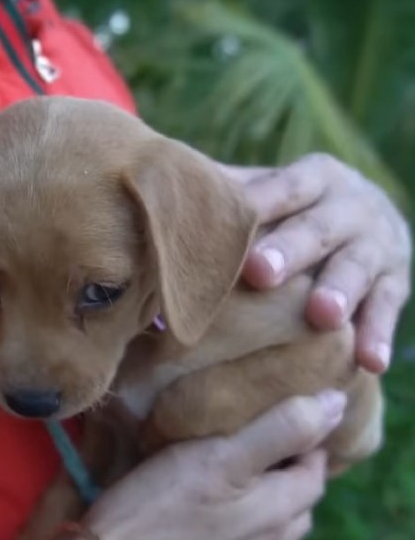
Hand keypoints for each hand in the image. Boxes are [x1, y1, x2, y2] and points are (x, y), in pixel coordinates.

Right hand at [80, 391, 343, 539]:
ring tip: (232, 464)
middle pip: (298, 498)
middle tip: (257, 430)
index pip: (316, 467)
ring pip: (271, 523)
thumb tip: (336, 402)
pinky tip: (205, 503)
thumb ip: (280, 430)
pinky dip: (235, 515)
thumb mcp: (220, 456)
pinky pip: (240, 538)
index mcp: (280, 509)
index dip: (308, 435)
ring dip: (263, 494)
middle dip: (288, 465)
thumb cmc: (159, 509)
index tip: (283, 406)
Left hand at [223, 154, 411, 371]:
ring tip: (321, 317)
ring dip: (340, 291)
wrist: (367, 218)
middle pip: (319, 227)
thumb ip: (224, 195)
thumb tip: (151, 195)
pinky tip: (369, 361)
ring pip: (357, 267)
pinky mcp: (396, 281)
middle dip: (292, 249)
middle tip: (261, 273)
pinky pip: (388, 309)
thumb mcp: (268, 193)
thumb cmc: (290, 211)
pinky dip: (378, 334)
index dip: (258, 205)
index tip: (233, 221)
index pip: (283, 188)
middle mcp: (350, 206)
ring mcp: (377, 244)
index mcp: (313, 178)